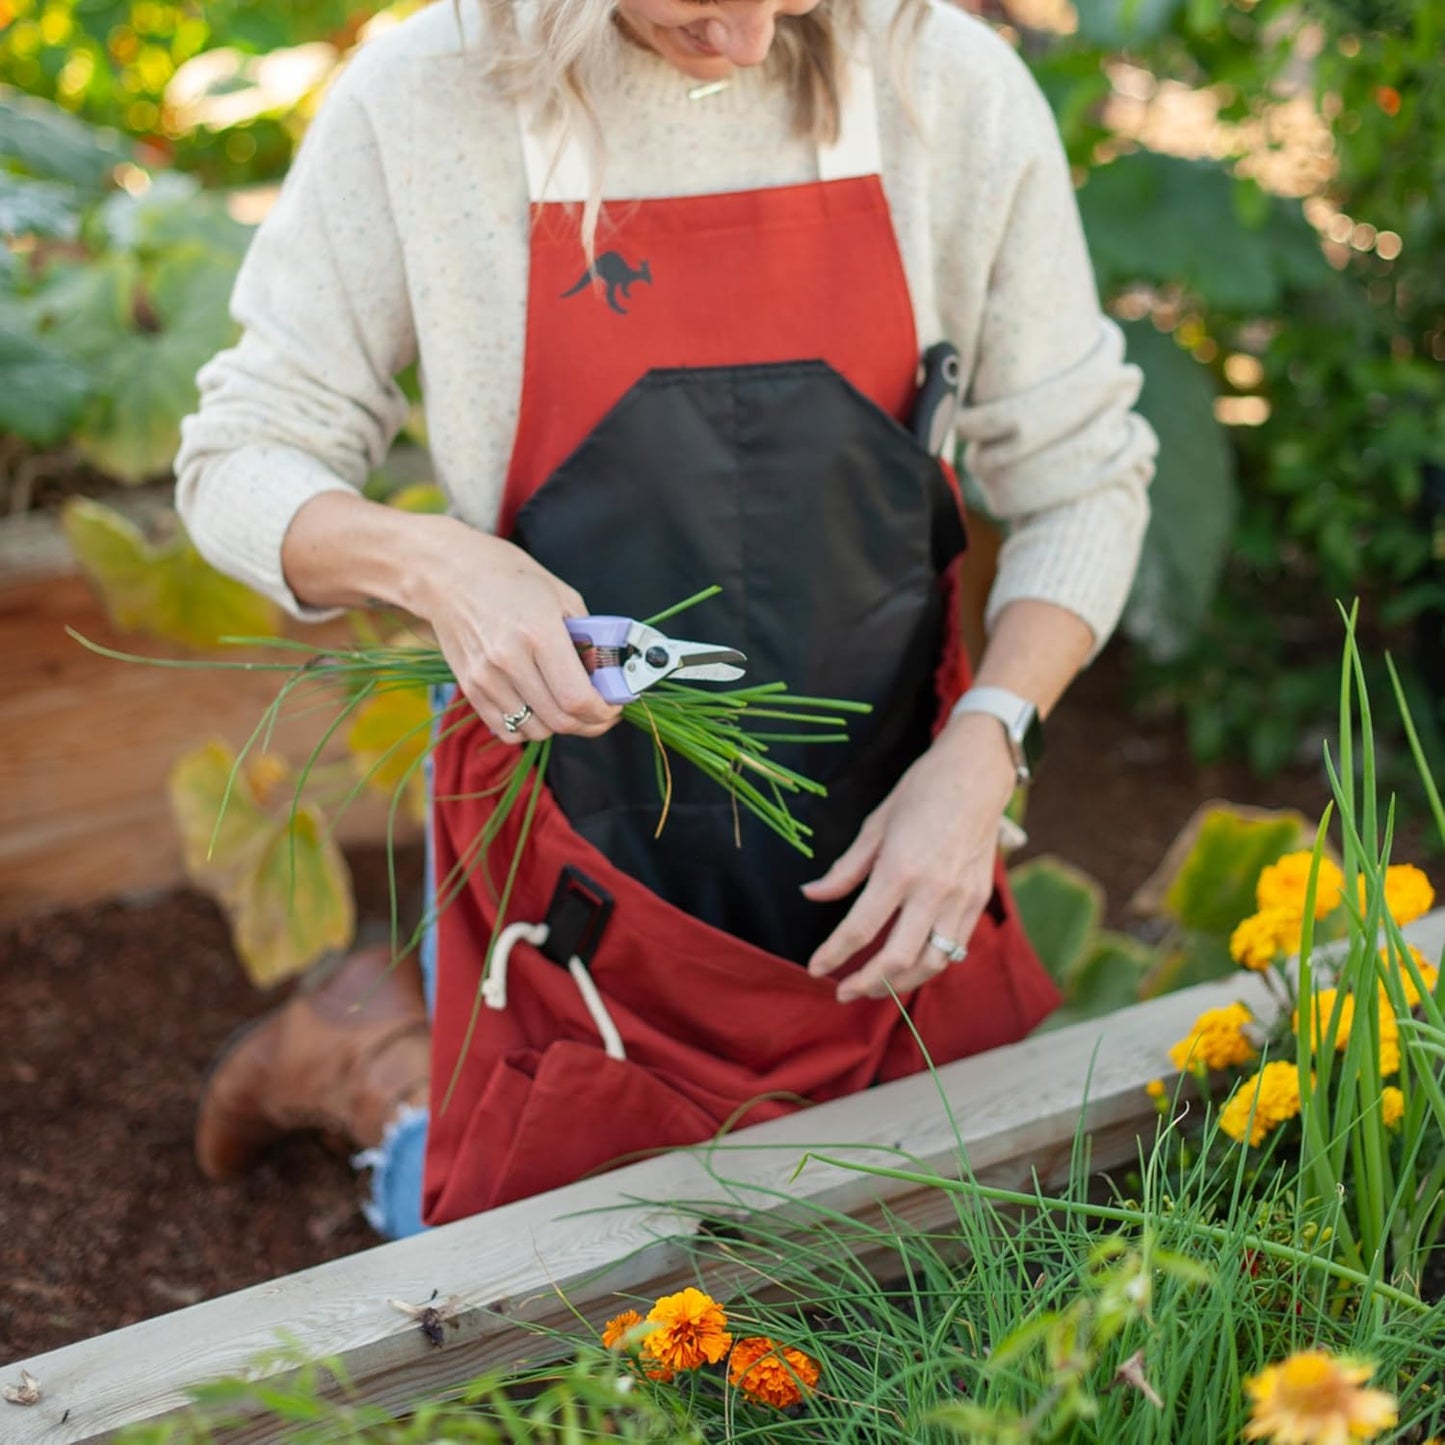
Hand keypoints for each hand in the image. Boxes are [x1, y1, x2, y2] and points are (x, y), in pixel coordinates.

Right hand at [412, 522, 620, 745]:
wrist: (449, 574)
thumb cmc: (510, 578)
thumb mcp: (563, 597)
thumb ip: (589, 639)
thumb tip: (608, 676)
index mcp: (539, 633)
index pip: (577, 697)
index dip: (603, 711)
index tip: (614, 707)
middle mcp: (509, 660)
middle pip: (559, 719)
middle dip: (590, 723)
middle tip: (601, 714)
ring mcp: (486, 678)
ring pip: (535, 730)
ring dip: (560, 726)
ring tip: (568, 708)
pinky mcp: (470, 688)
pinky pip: (507, 729)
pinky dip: (529, 727)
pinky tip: (538, 709)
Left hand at [802, 713, 1016, 1002]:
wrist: (977, 774)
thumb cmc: (921, 791)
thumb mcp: (874, 825)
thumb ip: (845, 869)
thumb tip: (812, 894)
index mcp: (900, 869)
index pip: (860, 928)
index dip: (834, 954)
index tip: (816, 969)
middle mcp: (933, 890)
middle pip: (897, 958)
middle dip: (866, 983)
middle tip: (842, 992)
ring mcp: (960, 899)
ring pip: (931, 963)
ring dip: (899, 984)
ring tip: (874, 987)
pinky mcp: (978, 901)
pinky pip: (954, 948)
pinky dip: (929, 965)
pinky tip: (909, 967)